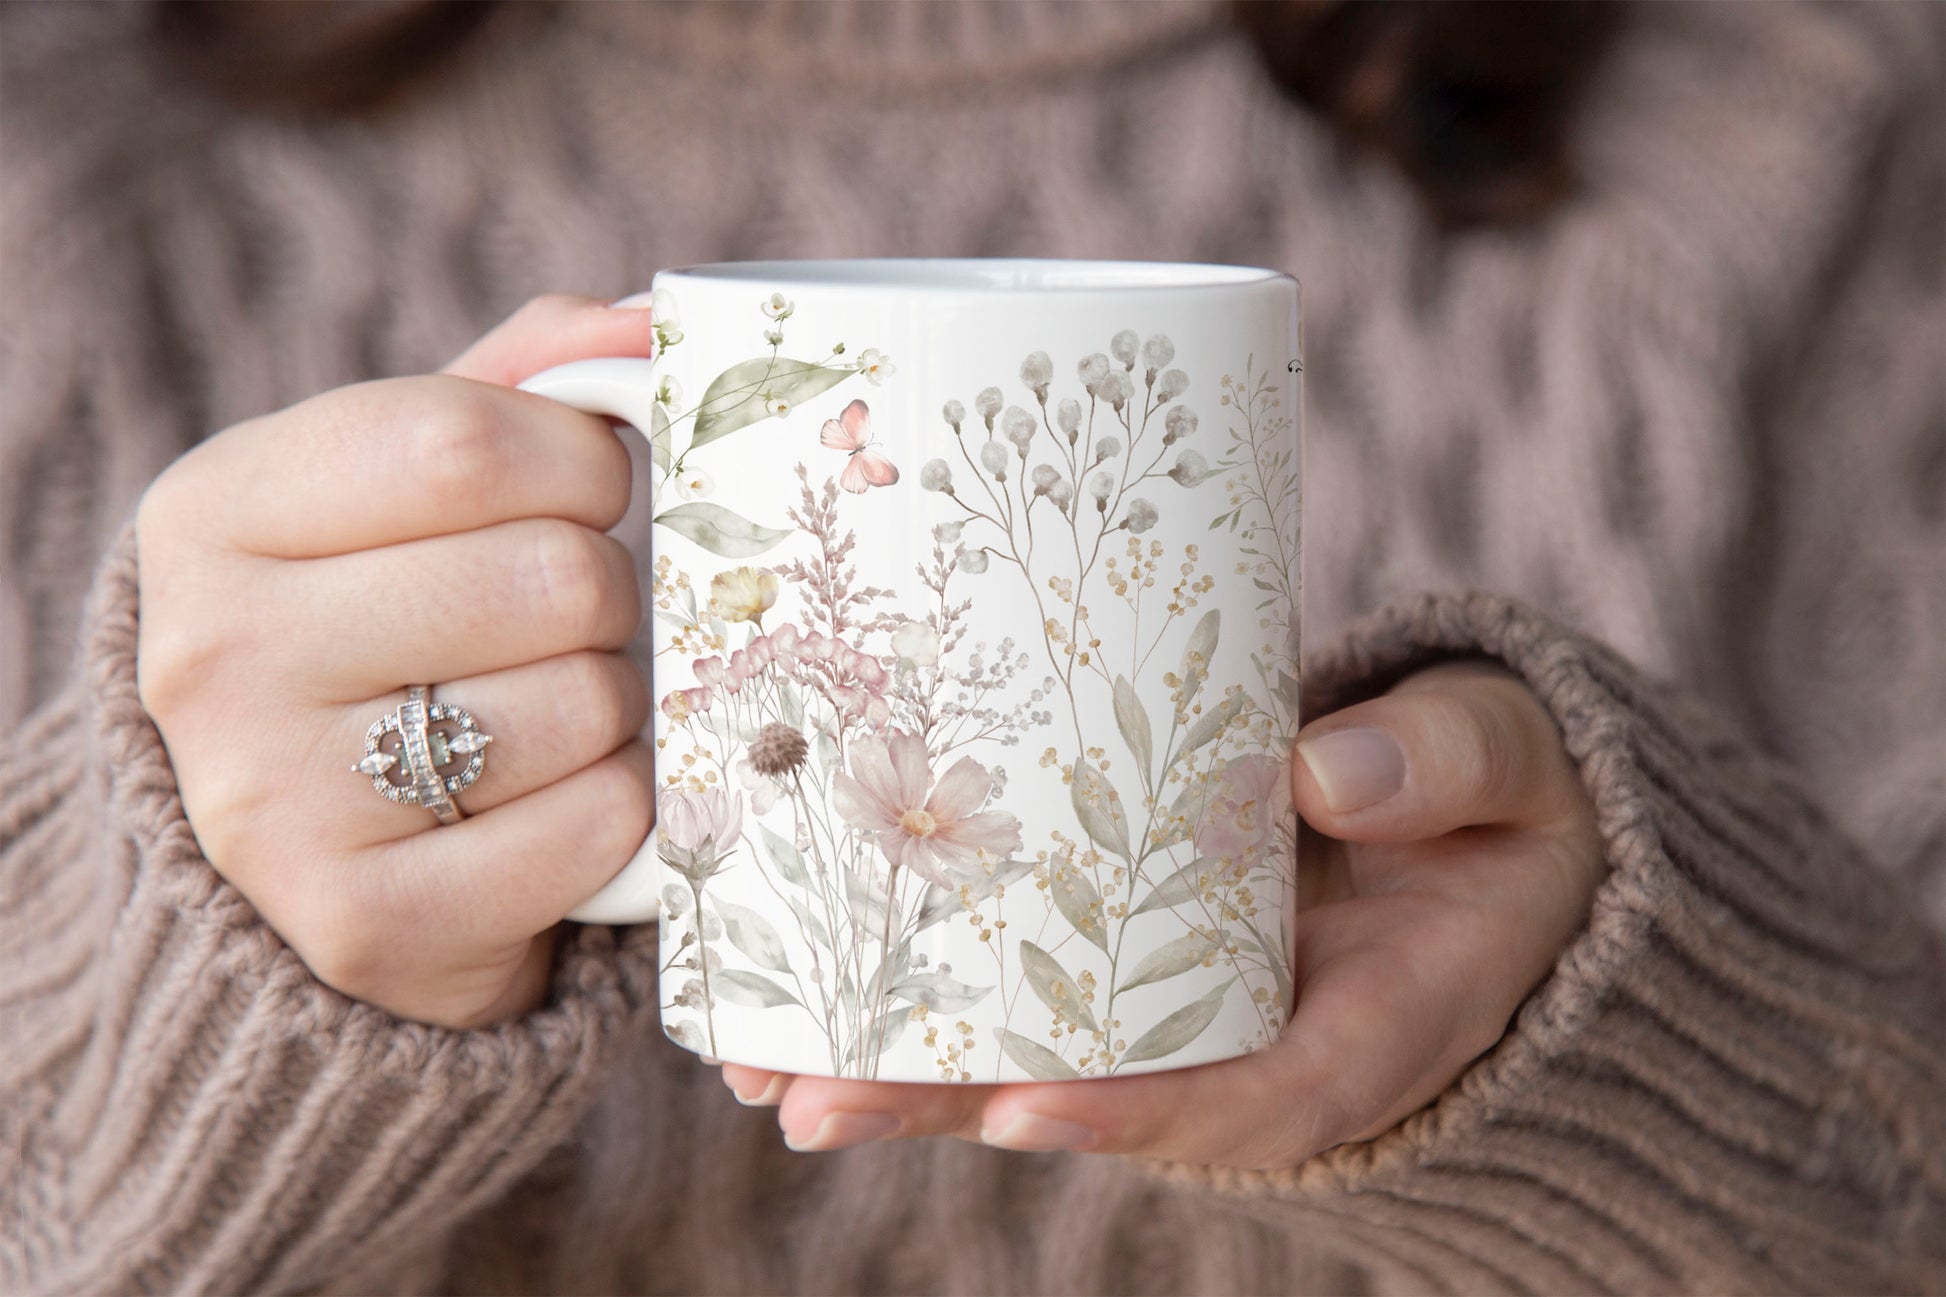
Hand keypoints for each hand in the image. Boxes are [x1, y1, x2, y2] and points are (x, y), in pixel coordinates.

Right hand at [136, 295, 658, 1027]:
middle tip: (574, 619)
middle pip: (546, 576)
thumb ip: (520, 382)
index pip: (463, 443)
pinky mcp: (364, 924)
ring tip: (557, 710)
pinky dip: (625, 807)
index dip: (583, 462)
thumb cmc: (395, 626)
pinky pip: (596, 827)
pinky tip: (566, 797)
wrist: (324, 848)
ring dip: (617, 704)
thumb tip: (647, 321)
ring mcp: (275, 804)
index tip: (593, 491)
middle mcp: (216, 654)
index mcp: (216, 510)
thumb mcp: (410, 486)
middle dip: (607, 592)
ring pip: (583, 704)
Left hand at [719, 663, 1603, 1166]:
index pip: (1251, 1093)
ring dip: (901, 1069)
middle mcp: (1254, 1037)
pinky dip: (927, 991)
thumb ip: (1448, 764)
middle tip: (810, 1105)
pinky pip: (1028, 985)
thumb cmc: (1501, 801)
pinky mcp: (1137, 952)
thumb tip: (1324, 773)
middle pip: (1098, 1095)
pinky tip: (811, 975)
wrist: (1482, 823)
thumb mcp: (1513, 767)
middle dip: (953, 1108)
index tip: (1024, 1107)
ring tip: (763, 1067)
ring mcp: (1186, 1002)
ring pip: (1036, 1053)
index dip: (1138, 1112)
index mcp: (1367, 1022)